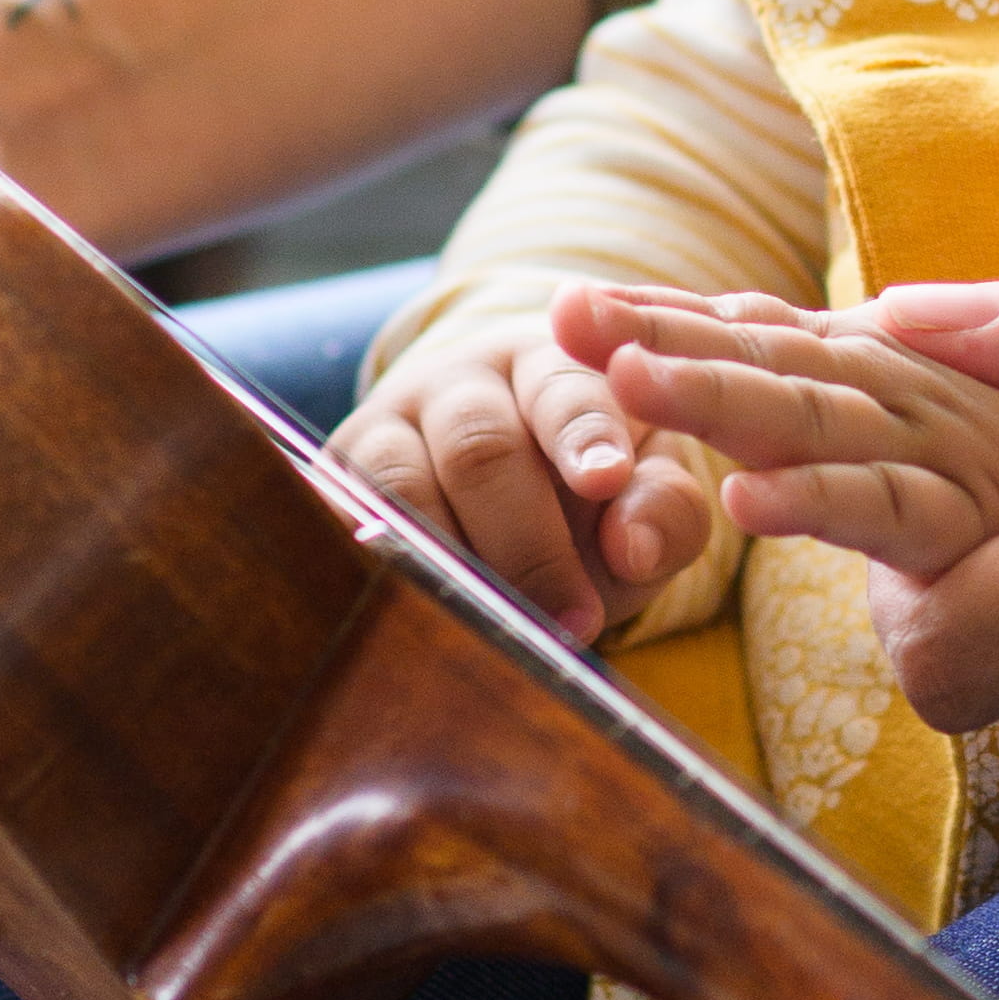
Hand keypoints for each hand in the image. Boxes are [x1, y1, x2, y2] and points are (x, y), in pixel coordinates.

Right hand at [334, 288, 725, 646]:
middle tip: (573, 619)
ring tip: (501, 634)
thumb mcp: (646, 490)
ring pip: (399, 485)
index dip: (584, 434)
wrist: (492, 481)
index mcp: (548, 365)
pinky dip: (374, 570)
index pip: (563, 389)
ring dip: (452, 566)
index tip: (607, 478)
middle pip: (480, 446)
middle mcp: (459, 383)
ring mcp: (386, 426)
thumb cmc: (586, 488)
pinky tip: (412, 617)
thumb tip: (633, 548)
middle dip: (529, 544)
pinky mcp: (334, 479)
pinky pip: (339, 521)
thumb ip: (664, 510)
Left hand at [580, 281, 998, 571]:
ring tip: (620, 380)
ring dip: (714, 398)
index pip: (780, 340)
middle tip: (558, 315)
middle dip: (662, 339)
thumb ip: (908, 453)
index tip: (579, 305)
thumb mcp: (992, 452)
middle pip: (776, 365)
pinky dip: (817, 502)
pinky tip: (743, 498)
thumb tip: (837, 466)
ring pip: (814, 423)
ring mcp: (947, 453)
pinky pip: (890, 514)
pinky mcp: (984, 520)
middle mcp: (920, 401)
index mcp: (911, 379)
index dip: (682, 319)